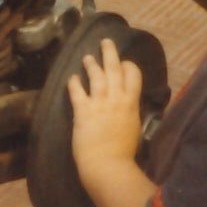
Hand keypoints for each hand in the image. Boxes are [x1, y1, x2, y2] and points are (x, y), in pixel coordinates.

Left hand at [66, 37, 145, 171]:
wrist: (108, 165)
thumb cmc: (124, 154)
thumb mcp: (134, 129)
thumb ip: (131, 116)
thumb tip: (130, 111)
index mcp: (131, 104)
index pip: (133, 76)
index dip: (128, 66)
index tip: (124, 62)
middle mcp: (116, 99)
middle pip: (114, 69)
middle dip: (110, 53)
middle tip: (105, 41)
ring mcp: (99, 103)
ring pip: (96, 76)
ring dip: (91, 64)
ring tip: (87, 57)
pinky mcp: (82, 111)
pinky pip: (77, 92)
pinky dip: (74, 83)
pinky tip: (72, 77)